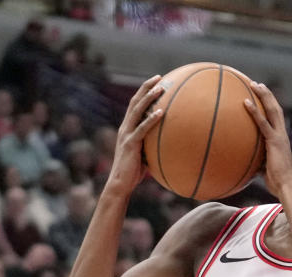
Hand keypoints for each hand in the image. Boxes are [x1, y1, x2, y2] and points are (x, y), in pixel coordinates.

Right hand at [108, 75, 164, 192]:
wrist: (121, 183)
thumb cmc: (134, 172)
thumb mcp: (145, 154)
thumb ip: (153, 145)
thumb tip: (171, 143)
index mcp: (127, 128)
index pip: (135, 105)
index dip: (144, 92)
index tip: (156, 82)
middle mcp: (125, 127)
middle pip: (135, 102)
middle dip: (146, 88)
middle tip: (160, 77)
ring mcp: (127, 134)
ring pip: (137, 111)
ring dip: (149, 98)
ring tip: (161, 88)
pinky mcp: (131, 144)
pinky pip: (143, 129)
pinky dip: (152, 119)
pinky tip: (162, 112)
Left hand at [244, 82, 291, 196]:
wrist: (286, 186)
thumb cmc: (276, 181)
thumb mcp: (265, 166)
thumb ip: (257, 159)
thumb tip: (244, 160)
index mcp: (280, 138)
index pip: (276, 118)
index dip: (270, 105)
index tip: (261, 95)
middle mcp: (281, 134)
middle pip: (276, 109)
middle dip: (267, 95)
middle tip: (257, 84)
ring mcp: (279, 136)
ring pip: (272, 110)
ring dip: (263, 96)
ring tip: (254, 84)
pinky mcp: (274, 141)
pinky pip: (262, 123)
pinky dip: (254, 111)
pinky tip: (245, 102)